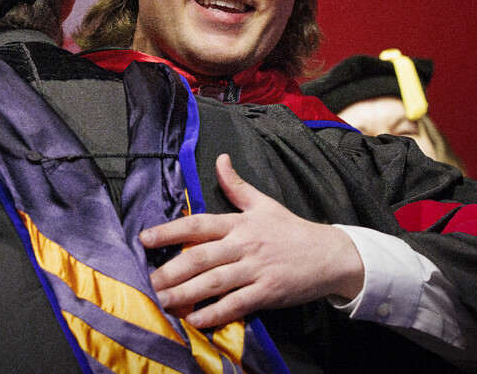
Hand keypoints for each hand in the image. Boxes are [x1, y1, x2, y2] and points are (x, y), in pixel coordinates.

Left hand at [139, 154, 363, 327]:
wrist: (330, 254)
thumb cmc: (291, 230)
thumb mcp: (264, 204)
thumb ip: (237, 186)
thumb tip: (219, 159)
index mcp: (239, 223)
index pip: (199, 224)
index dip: (170, 230)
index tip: (145, 238)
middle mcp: (244, 245)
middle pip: (201, 257)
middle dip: (172, 270)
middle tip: (150, 282)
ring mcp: (256, 269)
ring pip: (215, 282)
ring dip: (186, 293)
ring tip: (164, 302)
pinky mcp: (268, 292)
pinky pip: (237, 303)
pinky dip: (216, 312)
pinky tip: (196, 318)